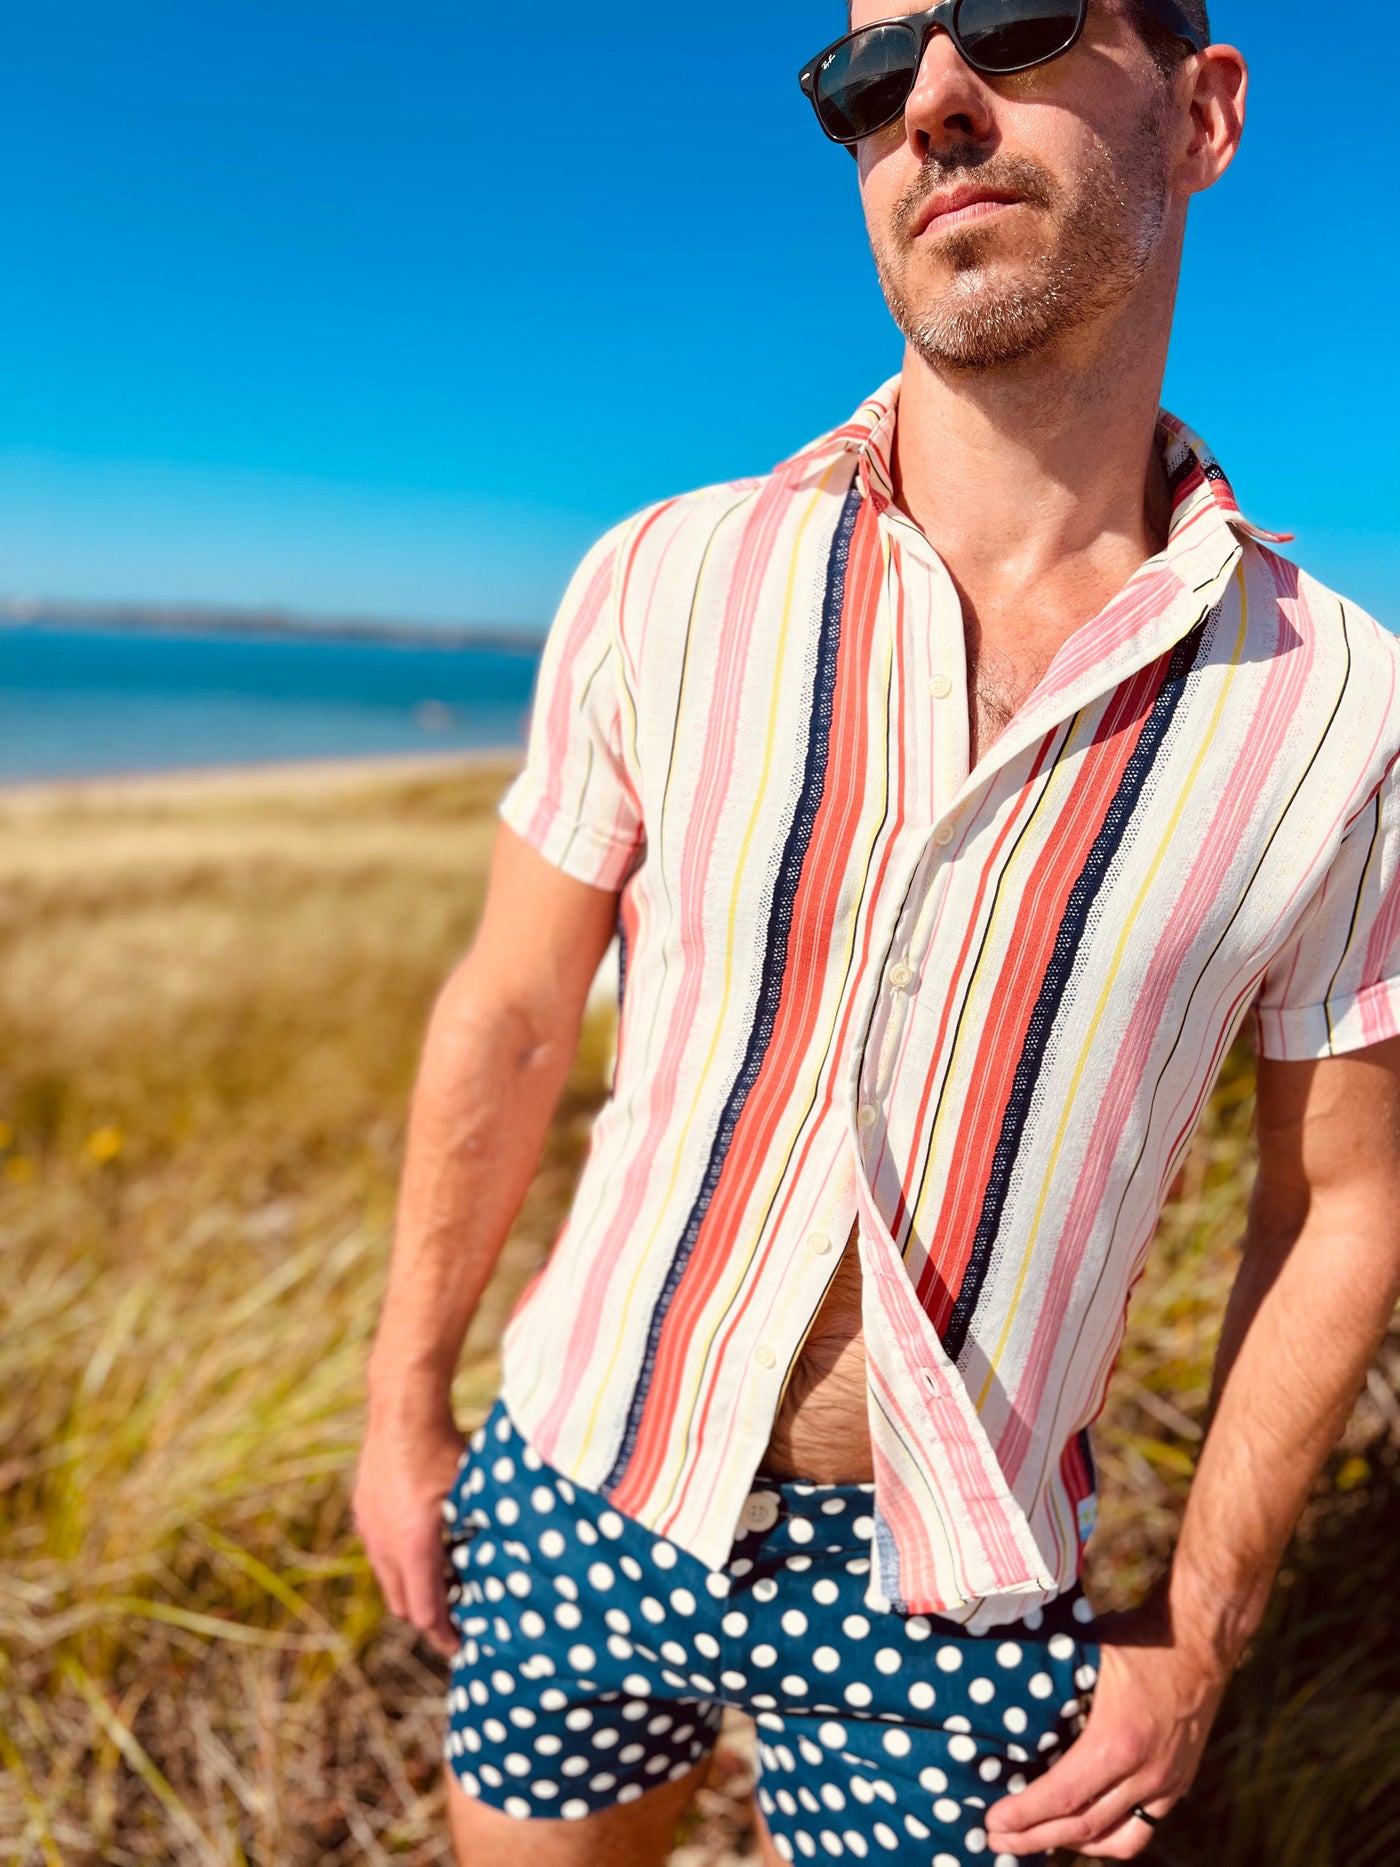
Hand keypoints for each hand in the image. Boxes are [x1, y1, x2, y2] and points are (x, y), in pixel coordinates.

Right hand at [353, 1398, 465, 1657]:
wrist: (402, 1406)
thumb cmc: (444, 1445)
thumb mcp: (473, 1490)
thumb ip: (489, 1526)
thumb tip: (526, 1553)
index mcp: (413, 1547)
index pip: (426, 1611)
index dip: (444, 1634)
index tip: (460, 1648)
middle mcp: (384, 1544)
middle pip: (402, 1603)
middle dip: (428, 1616)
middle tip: (455, 1621)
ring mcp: (369, 1526)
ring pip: (387, 1577)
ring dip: (412, 1587)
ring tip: (442, 1585)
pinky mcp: (363, 1509)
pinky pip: (378, 1550)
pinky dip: (398, 1561)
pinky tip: (422, 1546)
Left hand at [983, 1589, 1231, 1858]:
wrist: (1200, 1638)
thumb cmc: (1137, 1637)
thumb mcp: (1086, 1650)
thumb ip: (1052, 1678)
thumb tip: (1001, 1686)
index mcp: (1117, 1741)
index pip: (1063, 1796)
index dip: (1024, 1814)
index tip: (992, 1821)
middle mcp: (1146, 1772)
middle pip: (1083, 1827)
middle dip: (1033, 1837)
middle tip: (995, 1839)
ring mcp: (1166, 1783)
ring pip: (1115, 1839)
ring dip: (1070, 1844)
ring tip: (1032, 1838)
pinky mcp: (1178, 1783)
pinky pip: (1141, 1829)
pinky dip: (1108, 1839)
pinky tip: (1082, 1832)